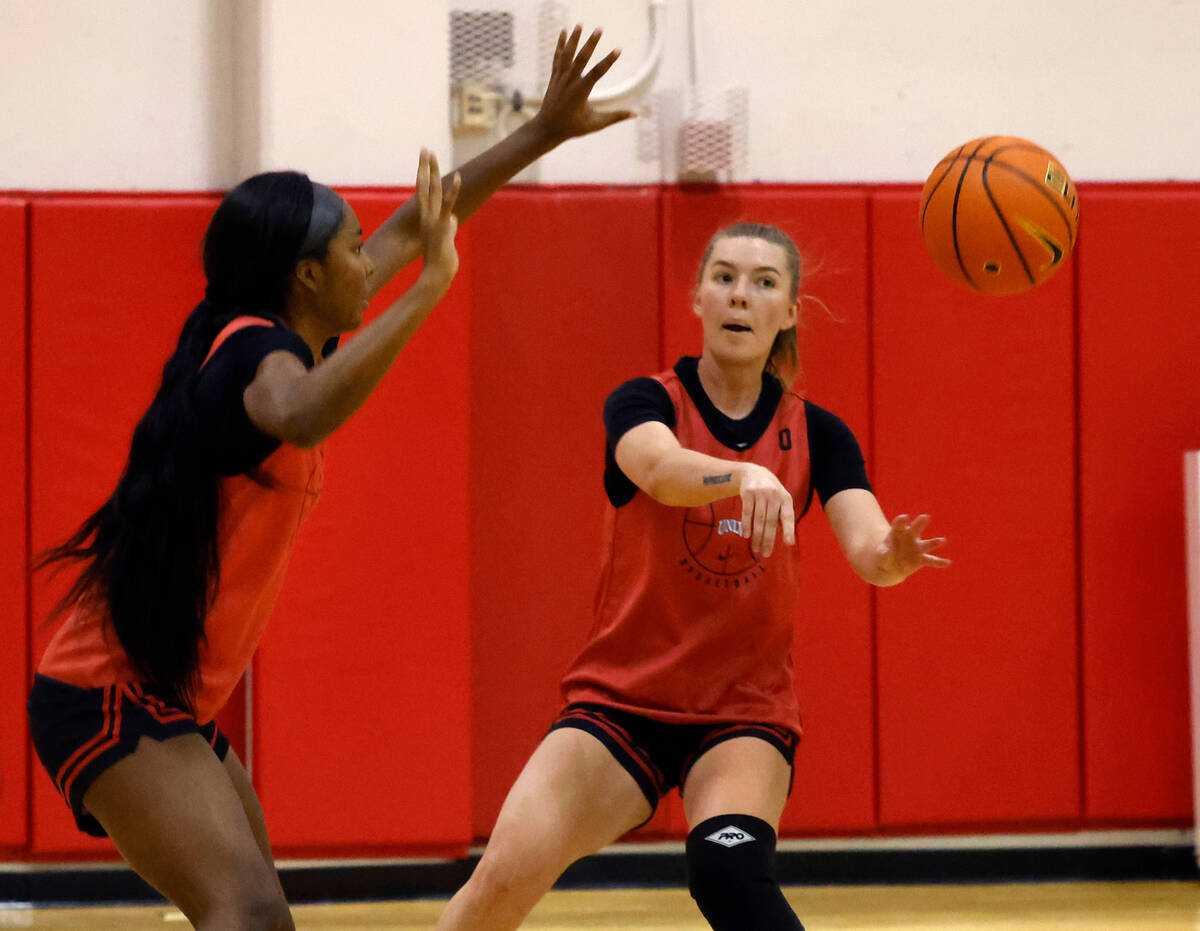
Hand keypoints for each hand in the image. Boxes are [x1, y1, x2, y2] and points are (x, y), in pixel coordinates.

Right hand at [416, 148, 460, 295]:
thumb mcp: (446, 240)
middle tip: (425, 148)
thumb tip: (454, 219)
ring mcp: (433, 220)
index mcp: (426, 219)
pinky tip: (458, 177)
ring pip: (432, 191)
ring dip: (433, 171)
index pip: (423, 193)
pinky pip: (448, 205)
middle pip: (424, 186)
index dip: (423, 176)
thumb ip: (450, 226)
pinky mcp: (443, 225)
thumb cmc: (442, 261)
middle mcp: (426, 216)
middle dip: (425, 166)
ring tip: (432, 154)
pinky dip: (453, 191)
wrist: (437, 275)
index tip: (424, 161)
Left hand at [531, 25, 635, 143]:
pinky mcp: (555, 76)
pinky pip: (558, 57)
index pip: (597, 73)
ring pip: (567, 54)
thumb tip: (636, 114)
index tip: (618, 49)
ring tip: (580, 24)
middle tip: (600, 28)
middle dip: (591, 43)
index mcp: (581, 92)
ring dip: (574, 38)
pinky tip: (564, 31)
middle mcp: (569, 82)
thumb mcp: (596, 124)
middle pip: (581, 58)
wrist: (547, 128)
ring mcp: (560, 78)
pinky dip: (561, 44)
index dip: (609, 61)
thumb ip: (616, 117)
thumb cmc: (574, 127)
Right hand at [738, 464, 795, 558]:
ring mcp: (760, 493)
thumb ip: (781, 516)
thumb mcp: (780, 500)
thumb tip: (781, 538)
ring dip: (757, 536)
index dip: (788, 531)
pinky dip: (746, 525)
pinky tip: (746, 536)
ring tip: (756, 548)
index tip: (789, 544)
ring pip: (758, 519)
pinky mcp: (747, 492)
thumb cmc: (770, 492)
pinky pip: (747, 512)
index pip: (788, 517)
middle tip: (766, 554)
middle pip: (770, 522)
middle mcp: (774, 495)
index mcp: (785, 499)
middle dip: (768, 540)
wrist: (753, 472)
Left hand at [876, 514, 949, 579]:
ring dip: (934, 542)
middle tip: (925, 517)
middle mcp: (910, 537)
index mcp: (898, 531)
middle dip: (920, 523)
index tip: (904, 517)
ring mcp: (918, 547)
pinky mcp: (922, 559)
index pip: (899, 524)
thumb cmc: (886, 555)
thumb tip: (888, 553)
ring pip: (927, 544)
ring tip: (942, 540)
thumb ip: (885, 553)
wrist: (892, 565)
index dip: (901, 521)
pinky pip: (932, 560)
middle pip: (915, 529)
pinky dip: (939, 562)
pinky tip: (947, 562)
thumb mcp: (882, 554)